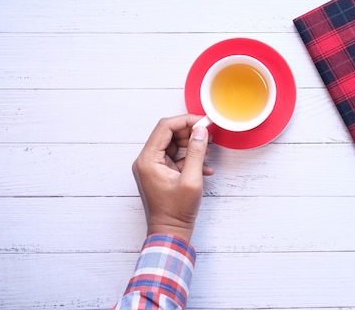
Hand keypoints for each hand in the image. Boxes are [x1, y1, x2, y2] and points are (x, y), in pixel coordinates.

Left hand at [132, 115, 213, 240]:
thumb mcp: (191, 180)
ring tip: (208, 152)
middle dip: (189, 133)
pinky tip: (204, 168)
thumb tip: (201, 132)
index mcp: (148, 160)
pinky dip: (190, 158)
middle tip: (208, 136)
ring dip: (191, 145)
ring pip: (173, 145)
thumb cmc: (176, 211)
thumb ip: (196, 152)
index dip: (185, 121)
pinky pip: (175, 158)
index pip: (165, 128)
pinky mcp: (159, 173)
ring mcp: (152, 167)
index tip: (203, 122)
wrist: (170, 233)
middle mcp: (146, 161)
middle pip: (168, 134)